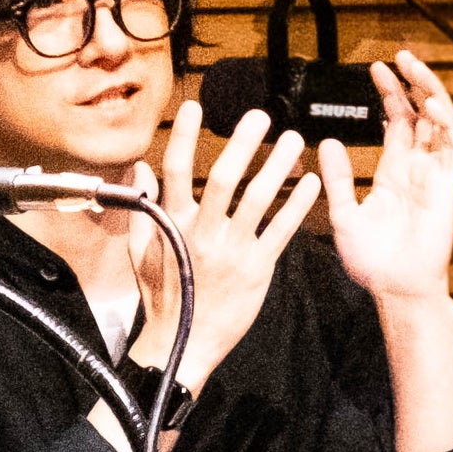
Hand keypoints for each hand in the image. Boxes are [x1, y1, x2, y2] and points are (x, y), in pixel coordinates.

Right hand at [127, 100, 318, 392]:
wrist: (182, 344)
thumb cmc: (163, 297)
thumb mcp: (142, 251)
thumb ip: (144, 208)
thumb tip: (140, 169)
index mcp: (173, 224)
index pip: (176, 171)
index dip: (186, 137)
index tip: (195, 106)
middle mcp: (202, 233)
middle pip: (222, 178)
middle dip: (242, 143)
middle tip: (260, 116)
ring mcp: (231, 252)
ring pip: (256, 199)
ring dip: (277, 166)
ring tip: (293, 140)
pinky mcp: (257, 270)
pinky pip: (280, 231)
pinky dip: (297, 205)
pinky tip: (312, 184)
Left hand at [319, 50, 452, 304]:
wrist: (395, 289)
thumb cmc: (371, 260)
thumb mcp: (343, 214)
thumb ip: (338, 179)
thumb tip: (324, 142)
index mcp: (392, 170)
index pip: (396, 120)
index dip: (389, 92)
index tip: (375, 68)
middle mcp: (416, 167)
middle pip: (420, 113)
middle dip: (411, 83)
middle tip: (398, 56)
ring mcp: (434, 174)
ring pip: (440, 122)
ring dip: (430, 92)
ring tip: (414, 67)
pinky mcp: (447, 186)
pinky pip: (452, 147)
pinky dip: (445, 123)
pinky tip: (429, 104)